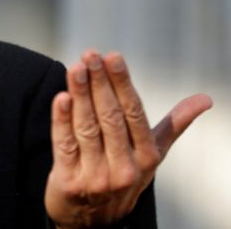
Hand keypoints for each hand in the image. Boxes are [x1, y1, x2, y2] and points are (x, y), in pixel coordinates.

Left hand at [44, 49, 211, 227]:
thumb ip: (174, 125)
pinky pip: (65, 146)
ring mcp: (96, 177)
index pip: (134, 113)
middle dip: (99, 83)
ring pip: (87, 128)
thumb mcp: (152, 154)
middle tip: (90, 54)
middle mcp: (124, 168)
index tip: (113, 56)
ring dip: (80, 95)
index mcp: (146, 157)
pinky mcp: (70, 182)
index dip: (122, 83)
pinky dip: (61, 120)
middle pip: (110, 118)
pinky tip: (61, 98)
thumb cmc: (124, 174)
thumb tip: (205, 99)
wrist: (93, 221)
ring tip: (75, 68)